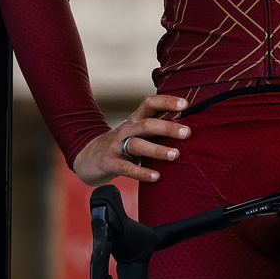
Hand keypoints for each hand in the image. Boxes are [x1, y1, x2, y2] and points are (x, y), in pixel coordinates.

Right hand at [73, 94, 190, 186]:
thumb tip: (191, 131)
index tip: (185, 105)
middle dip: (167, 127)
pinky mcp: (109, 163)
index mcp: (135, 119)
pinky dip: (142, 172)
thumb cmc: (123, 144)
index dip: (167, 101)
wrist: (88, 157)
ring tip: (176, 155)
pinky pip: (126, 168)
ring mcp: (116, 146)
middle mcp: (126, 129)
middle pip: (147, 124)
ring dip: (157, 150)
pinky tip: (156, 176)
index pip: (150, 103)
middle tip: (187, 133)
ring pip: (137, 144)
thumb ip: (158, 130)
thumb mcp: (138, 132)